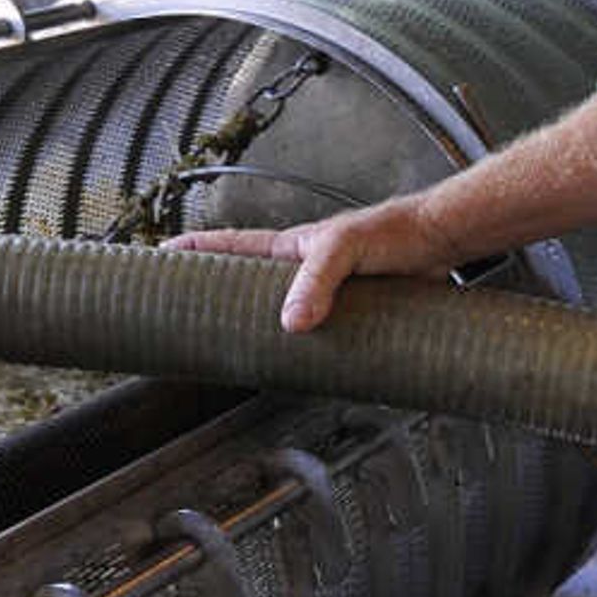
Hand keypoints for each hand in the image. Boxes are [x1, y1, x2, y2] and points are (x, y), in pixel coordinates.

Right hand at [169, 204, 444, 332]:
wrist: (437, 241)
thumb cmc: (391, 232)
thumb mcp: (344, 250)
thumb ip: (317, 281)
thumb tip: (291, 322)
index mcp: (288, 248)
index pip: (228, 247)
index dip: (193, 253)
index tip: (159, 259)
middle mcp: (300, 271)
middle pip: (244, 287)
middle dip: (214, 299)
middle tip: (183, 318)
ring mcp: (322, 292)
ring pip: (278, 313)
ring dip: (259, 330)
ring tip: (232, 352)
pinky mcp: (346, 312)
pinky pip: (314, 332)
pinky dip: (300, 348)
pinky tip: (299, 365)